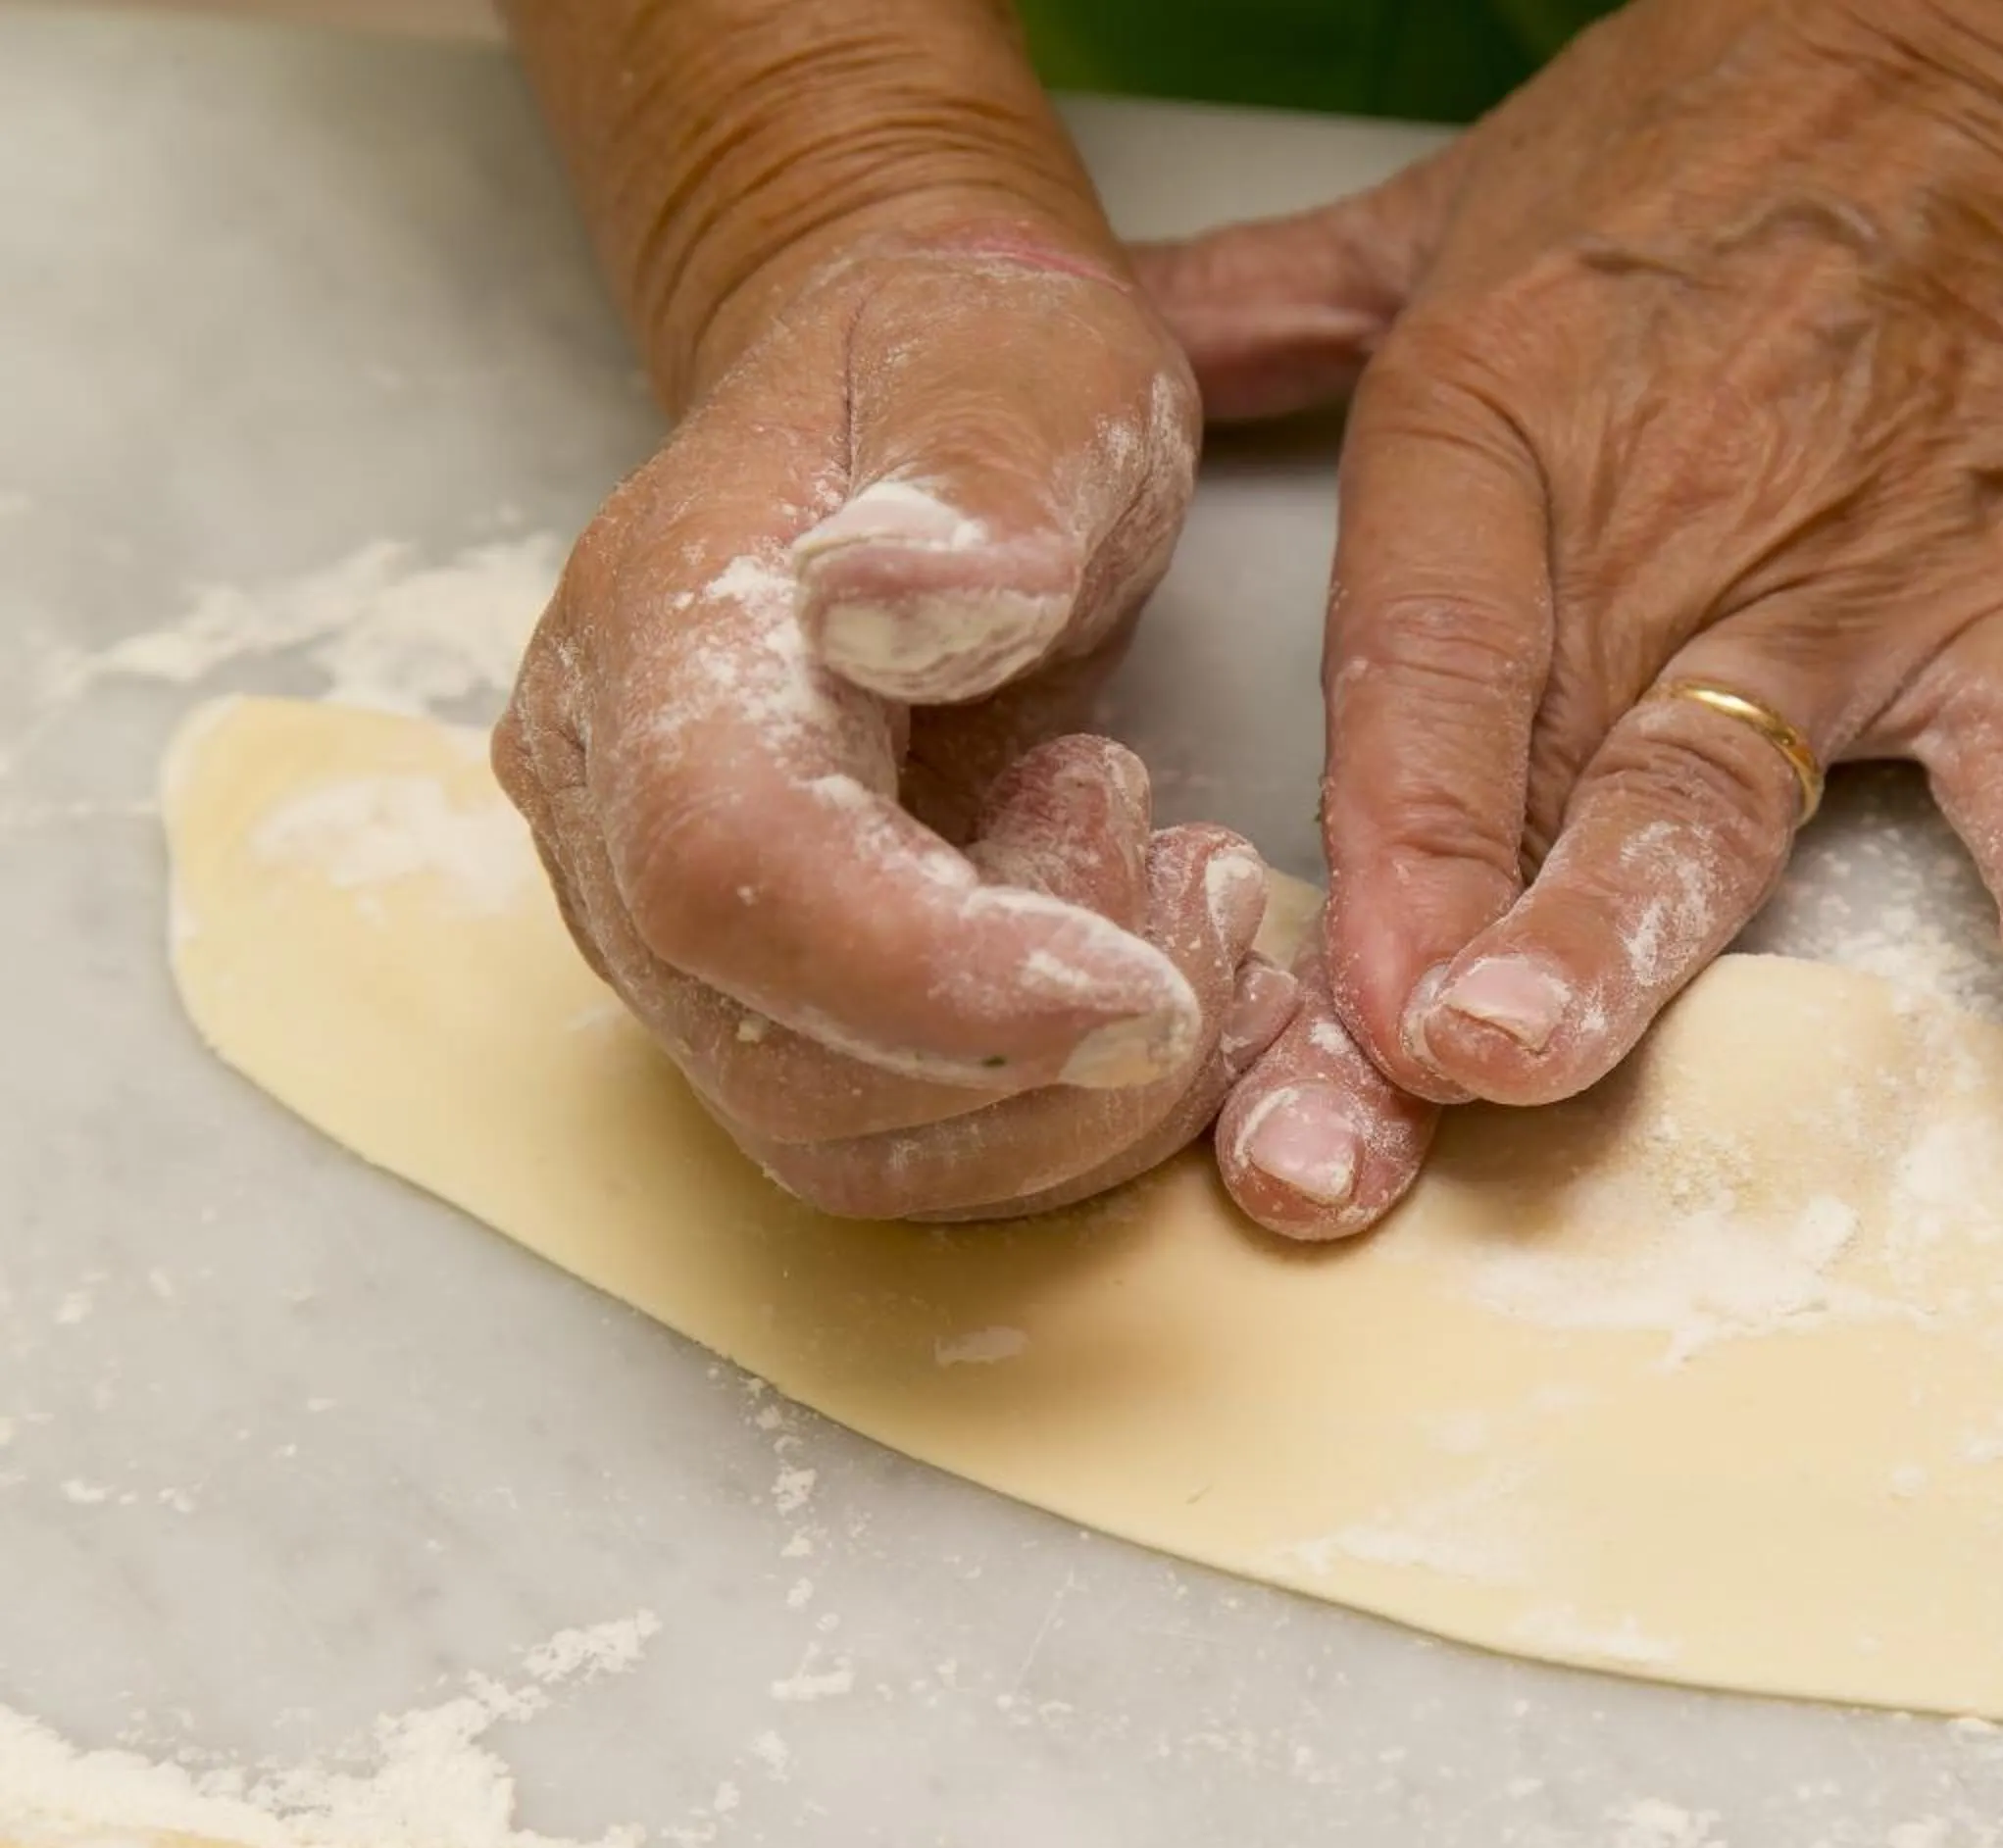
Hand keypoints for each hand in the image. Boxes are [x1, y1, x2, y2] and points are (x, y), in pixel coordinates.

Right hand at [497, 240, 1303, 1218]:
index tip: (1144, 990)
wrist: (923, 403)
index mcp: (659, 639)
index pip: (729, 871)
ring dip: (1071, 1099)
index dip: (936, 974)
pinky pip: (907, 1140)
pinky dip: (1070, 1112)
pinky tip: (1176, 975)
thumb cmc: (973, 375)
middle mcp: (618, 815)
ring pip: (846, 1144)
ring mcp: (677, 928)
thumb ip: (981, 481)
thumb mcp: (1026, 371)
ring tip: (1196, 901)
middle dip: (1041, 1051)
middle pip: (781, 1061)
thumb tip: (900, 612)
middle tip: (1206, 889)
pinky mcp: (771, 997)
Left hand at [1148, 0, 2002, 1237]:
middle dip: (1458, 960)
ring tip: (1559, 1048)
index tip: (1325, 1000)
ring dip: (1629, 924)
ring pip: (1714, 787)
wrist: (2002, 38)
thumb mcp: (1440, 208)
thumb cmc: (1712, 127)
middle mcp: (1644, 535)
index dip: (1366, 841)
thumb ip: (1254, 315)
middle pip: (1530, 786)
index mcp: (1489, 442)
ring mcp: (1835, 580)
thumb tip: (1077, 384)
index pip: (1408, 675)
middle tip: (1397, 1087)